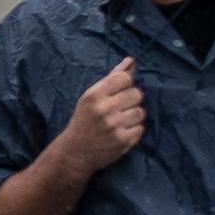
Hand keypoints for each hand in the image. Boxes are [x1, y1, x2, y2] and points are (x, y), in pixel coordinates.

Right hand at [58, 58, 145, 174]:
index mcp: (94, 95)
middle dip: (131, 100)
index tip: (118, 92)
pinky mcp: (123, 141)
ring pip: (141, 112)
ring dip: (133, 116)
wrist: (74, 153)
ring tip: (120, 121)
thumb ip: (112, 78)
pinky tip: (121, 132)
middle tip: (119, 109)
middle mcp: (104, 109)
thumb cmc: (83, 120)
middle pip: (137, 94)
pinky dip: (133, 130)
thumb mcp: (91, 97)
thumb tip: (131, 61)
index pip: (125, 78)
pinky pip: (141, 128)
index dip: (126, 84)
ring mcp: (114, 126)